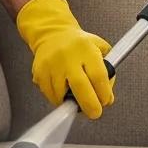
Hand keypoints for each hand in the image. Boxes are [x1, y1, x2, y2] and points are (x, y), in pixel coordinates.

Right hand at [15, 0, 114, 119]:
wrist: (52, 34)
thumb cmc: (79, 44)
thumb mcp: (100, 48)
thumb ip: (108, 71)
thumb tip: (108, 97)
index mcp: (86, 50)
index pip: (98, 76)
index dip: (103, 93)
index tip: (106, 101)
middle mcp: (68, 57)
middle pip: (80, 87)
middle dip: (89, 105)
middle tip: (95, 113)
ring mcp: (51, 65)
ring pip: (62, 94)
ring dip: (71, 103)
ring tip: (77, 98)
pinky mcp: (39, 72)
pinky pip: (49, 94)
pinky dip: (58, 99)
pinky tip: (64, 92)